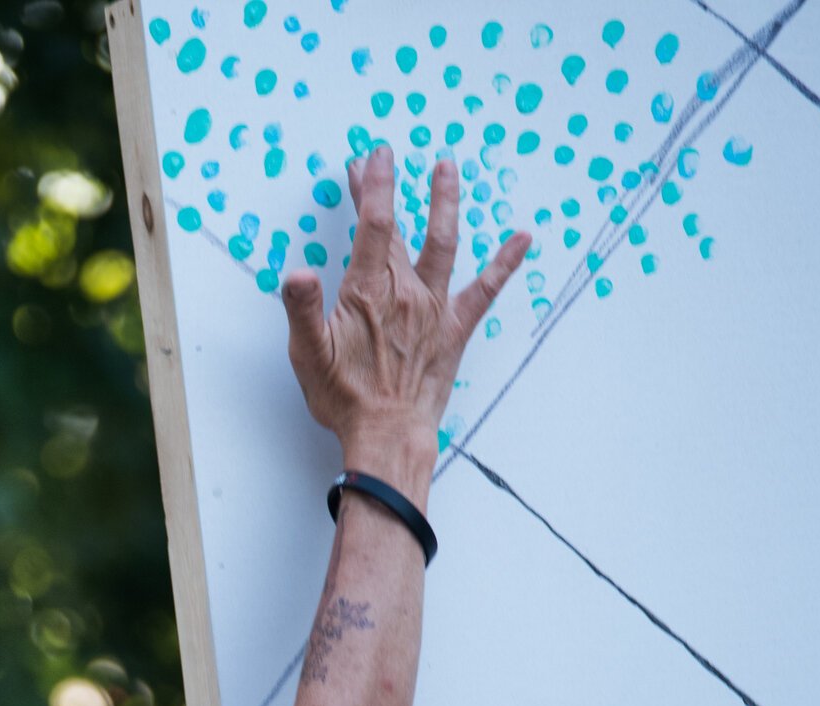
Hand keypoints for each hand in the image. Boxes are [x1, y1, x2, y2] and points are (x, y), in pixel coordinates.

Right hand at [280, 144, 530, 482]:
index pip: (371, 225)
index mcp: (368, 292)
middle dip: (382, 191)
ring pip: (443, 243)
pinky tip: (522, 238)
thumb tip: (296, 274)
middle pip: (394, 228)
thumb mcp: (307, 354)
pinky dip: (505, 262)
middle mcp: (406, 291)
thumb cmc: (345, 398)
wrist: (389, 434)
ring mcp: (434, 307)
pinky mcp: (454, 328)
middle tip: (372, 164)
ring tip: (446, 169)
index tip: (371, 157)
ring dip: (445, 203)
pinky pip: (486, 289)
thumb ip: (301, 308)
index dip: (372, 186)